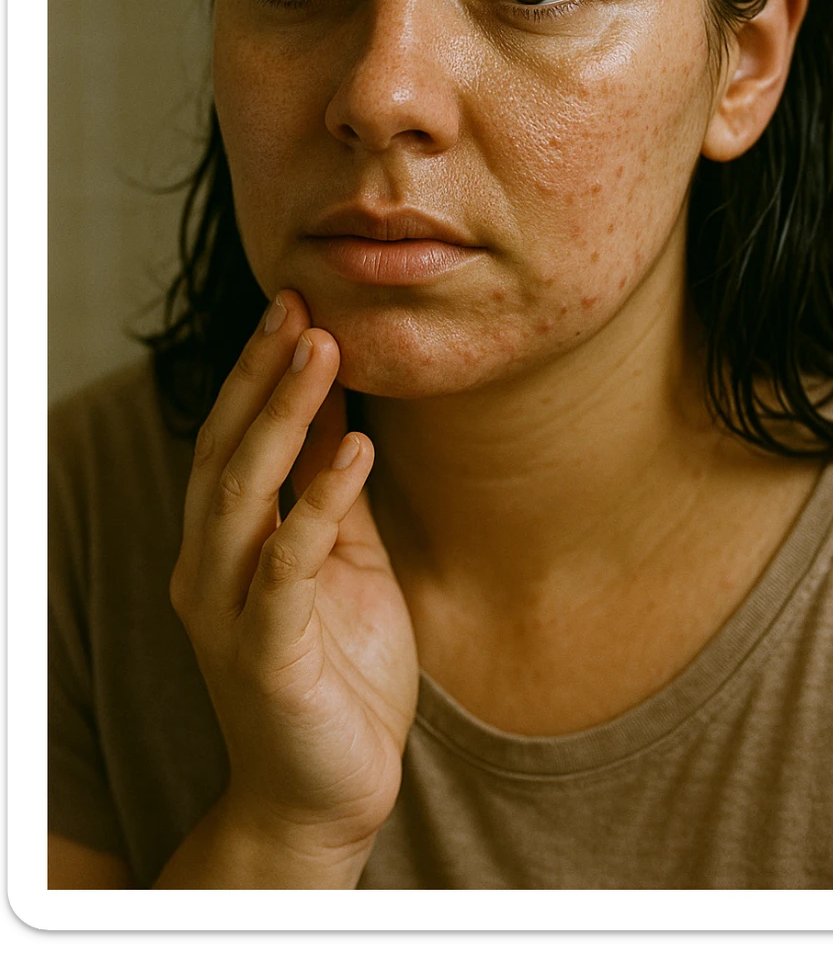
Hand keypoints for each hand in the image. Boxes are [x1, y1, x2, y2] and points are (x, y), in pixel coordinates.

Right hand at [170, 290, 418, 878]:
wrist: (326, 794)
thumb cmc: (337, 671)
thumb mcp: (339, 558)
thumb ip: (327, 488)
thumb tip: (338, 405)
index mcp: (224, 543)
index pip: (231, 438)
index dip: (258, 371)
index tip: (298, 304)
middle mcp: (209, 569)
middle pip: (225, 451)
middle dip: (262, 375)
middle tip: (302, 306)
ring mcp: (228, 612)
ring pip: (241, 494)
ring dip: (281, 417)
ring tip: (324, 352)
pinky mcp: (266, 654)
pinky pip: (287, 566)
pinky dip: (319, 502)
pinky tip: (357, 450)